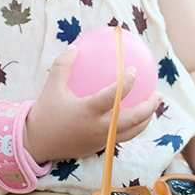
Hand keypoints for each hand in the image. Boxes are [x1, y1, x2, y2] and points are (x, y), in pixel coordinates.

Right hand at [24, 43, 162, 162]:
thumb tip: (75, 47)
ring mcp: (101, 140)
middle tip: (158, 94)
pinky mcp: (100, 148)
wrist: (37, 143)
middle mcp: (98, 128)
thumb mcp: (52, 86)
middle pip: (133, 120)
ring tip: (153, 107)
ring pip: (132, 132)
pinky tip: (133, 117)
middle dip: (149, 107)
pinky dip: (133, 127)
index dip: (127, 83)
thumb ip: (63, 65)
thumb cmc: (45, 112)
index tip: (134, 70)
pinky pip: (122, 137)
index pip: (113, 96)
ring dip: (146, 120)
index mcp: (88, 111)